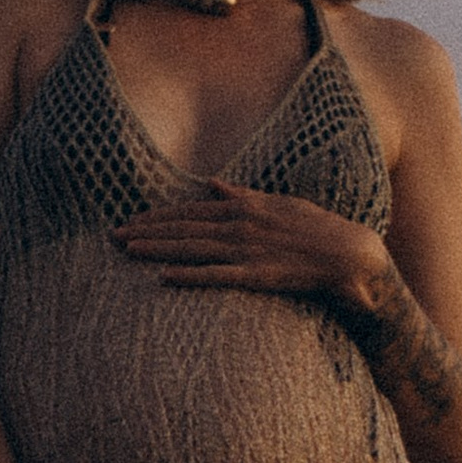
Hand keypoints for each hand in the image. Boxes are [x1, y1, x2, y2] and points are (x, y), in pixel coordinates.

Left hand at [111, 182, 387, 309]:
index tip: (129, 221)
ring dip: (158, 249)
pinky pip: (217, 276)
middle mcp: (240, 225)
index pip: (189, 211)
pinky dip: (190, 276)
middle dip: (146, 232)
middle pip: (183, 228)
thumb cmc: (314, 228)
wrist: (349, 254)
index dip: (156, 217)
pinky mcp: (257, 275)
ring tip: (127, 251)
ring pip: (192, 249)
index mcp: (243, 206)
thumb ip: (241, 194)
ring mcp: (247, 250)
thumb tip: (213, 185)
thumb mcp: (277, 202)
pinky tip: (165, 277)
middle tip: (112, 237)